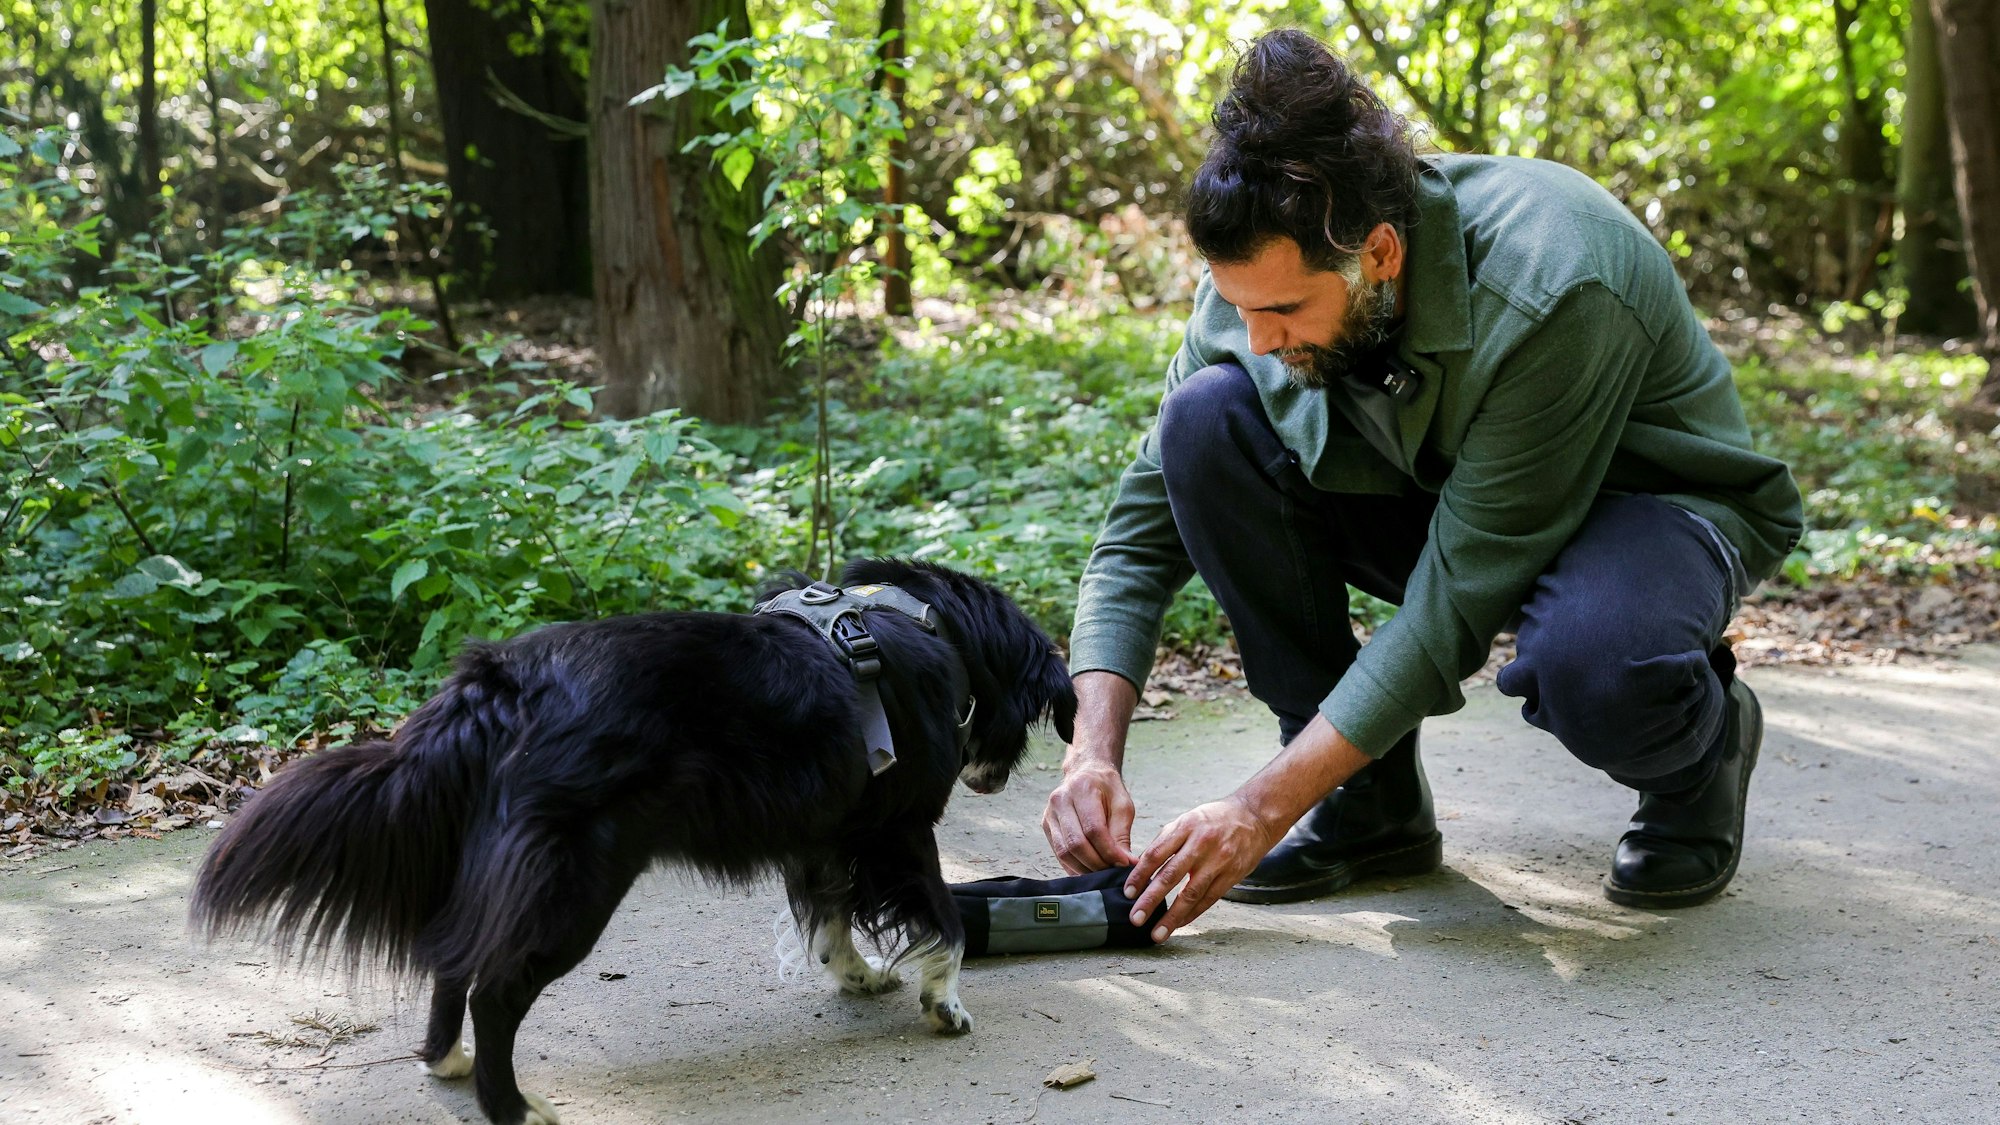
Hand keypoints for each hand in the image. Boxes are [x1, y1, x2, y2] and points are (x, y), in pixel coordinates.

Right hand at [1041, 762, 1136, 873]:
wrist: (1086, 774)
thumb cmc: (1107, 789)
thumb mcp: (1123, 805)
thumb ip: (1122, 834)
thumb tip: (1125, 863)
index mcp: (1082, 789)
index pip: (1093, 829)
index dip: (1109, 851)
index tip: (1124, 863)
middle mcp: (1060, 800)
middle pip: (1076, 843)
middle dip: (1097, 863)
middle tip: (1113, 871)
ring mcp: (1050, 814)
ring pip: (1064, 852)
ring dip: (1085, 868)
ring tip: (1102, 873)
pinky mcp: (1047, 826)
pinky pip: (1058, 853)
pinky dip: (1074, 866)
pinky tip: (1089, 870)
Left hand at [1124, 796, 1280, 942]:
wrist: (1255, 817)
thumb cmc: (1214, 819)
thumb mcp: (1187, 820)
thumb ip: (1165, 841)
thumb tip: (1140, 867)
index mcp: (1185, 826)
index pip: (1156, 854)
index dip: (1140, 875)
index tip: (1127, 893)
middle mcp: (1201, 843)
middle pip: (1170, 875)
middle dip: (1150, 900)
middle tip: (1135, 918)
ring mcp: (1218, 861)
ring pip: (1191, 893)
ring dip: (1172, 916)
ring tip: (1157, 934)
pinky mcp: (1232, 875)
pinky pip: (1209, 899)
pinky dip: (1192, 914)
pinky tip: (1179, 924)